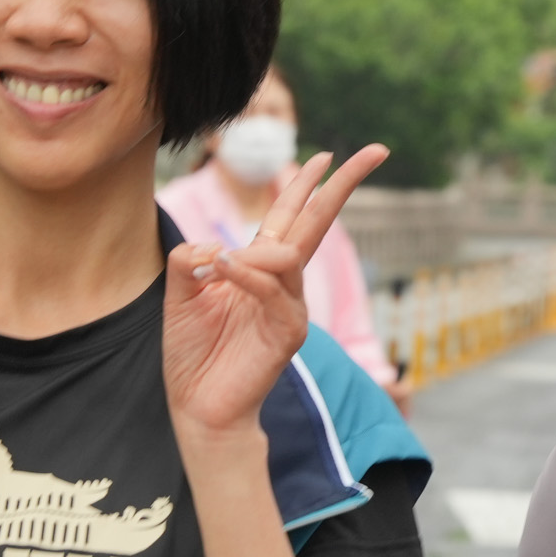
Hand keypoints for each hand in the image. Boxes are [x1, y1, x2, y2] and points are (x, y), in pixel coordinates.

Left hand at [164, 144, 388, 442]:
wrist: (197, 406)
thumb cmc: (193, 352)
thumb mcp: (179, 292)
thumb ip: (191, 260)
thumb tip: (217, 245)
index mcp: (260, 267)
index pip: (290, 216)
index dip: (306, 184)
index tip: (326, 155)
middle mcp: (283, 282)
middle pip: (318, 222)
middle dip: (344, 185)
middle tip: (376, 150)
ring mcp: (291, 306)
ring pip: (289, 255)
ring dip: (254, 252)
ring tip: (219, 266)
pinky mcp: (289, 333)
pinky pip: (273, 291)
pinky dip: (248, 275)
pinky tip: (223, 269)